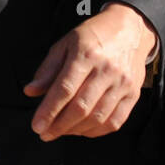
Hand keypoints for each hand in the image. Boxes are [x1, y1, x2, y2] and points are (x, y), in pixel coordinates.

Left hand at [24, 3, 156, 140]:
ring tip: (60, 131)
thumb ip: (47, 69)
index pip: (65, 89)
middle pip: (81, 107)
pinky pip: (115, 121)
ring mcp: (122, 84)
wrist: (131, 30)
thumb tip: (30, 92)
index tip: (36, 126)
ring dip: (75, 130)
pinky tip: (81, 130)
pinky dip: (96, 131)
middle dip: (59, 125)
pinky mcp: (134, 94)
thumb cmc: (91, 37)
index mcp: (85, 55)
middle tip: (44, 134)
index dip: (49, 110)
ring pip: (98, 117)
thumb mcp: (64, 44)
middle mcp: (106, 70)